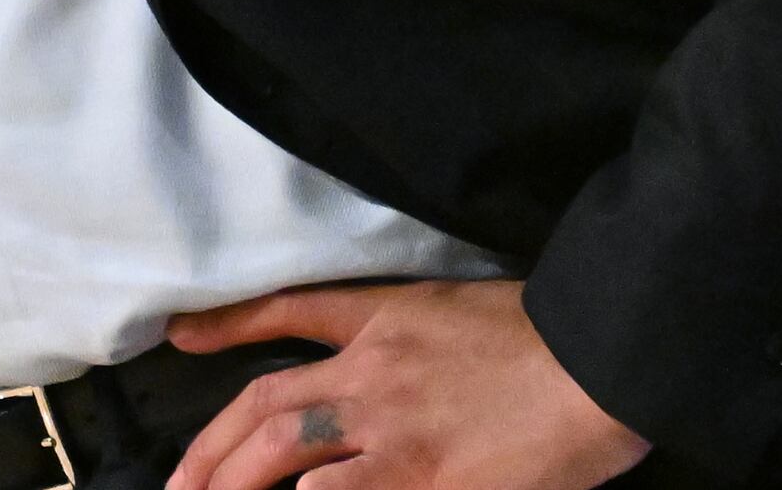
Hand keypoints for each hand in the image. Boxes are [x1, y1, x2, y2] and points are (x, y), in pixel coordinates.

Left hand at [163, 282, 647, 489]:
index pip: (291, 311)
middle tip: (178, 482)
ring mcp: (396, 430)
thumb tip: (372, 369)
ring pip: (288, 454)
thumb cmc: (549, 335)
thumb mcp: (464, 310)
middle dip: (212, 447)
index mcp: (387, 318)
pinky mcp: (429, 480)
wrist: (603, 358)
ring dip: (237, 481)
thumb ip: (412, 337)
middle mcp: (375, 372)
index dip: (230, 324)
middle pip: (268, 405)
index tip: (181, 335)